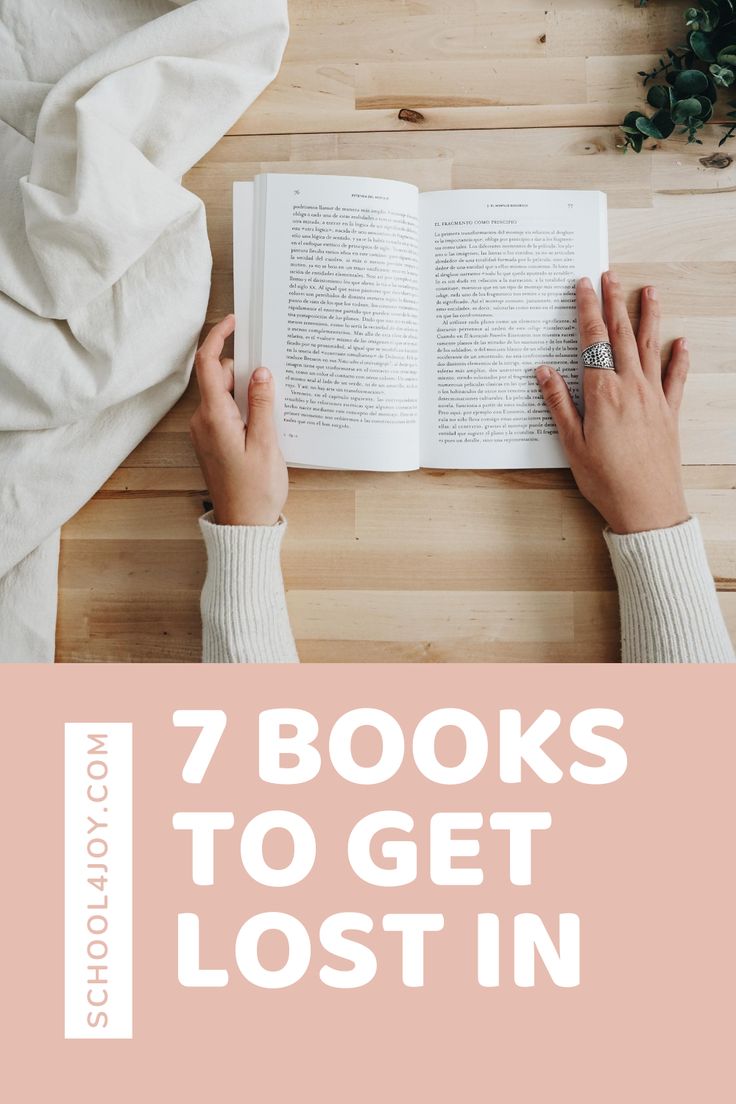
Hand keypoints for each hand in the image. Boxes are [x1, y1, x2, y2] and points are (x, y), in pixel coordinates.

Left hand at [190, 315, 287, 525]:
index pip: (208, 364)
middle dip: (244, 371)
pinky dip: (242, 408)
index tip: (233, 321)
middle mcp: (203, 421)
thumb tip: (261, 372)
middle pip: (219, 377)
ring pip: (223, 395)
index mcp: (214, 417)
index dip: (218, 336)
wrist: (243, 526)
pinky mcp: (212, 442)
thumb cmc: (255, 490)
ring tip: (273, 407)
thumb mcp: (266, 444)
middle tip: (274, 377)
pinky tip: (264, 421)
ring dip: (246, 392)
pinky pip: (225, 413)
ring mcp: (205, 432)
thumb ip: (262, 404)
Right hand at [535, 272, 689, 534]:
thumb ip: (559, 403)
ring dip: (649, 317)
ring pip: (650, 348)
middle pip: (622, 335)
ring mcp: (654, 398)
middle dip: (614, 302)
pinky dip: (679, 358)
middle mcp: (631, 388)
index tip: (583, 286)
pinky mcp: (670, 413)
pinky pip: (676, 378)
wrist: (647, 507)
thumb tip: (543, 371)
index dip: (587, 310)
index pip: (592, 341)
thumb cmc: (606, 481)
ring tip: (649, 292)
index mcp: (602, 394)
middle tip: (610, 275)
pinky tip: (681, 342)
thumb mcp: (572, 444)